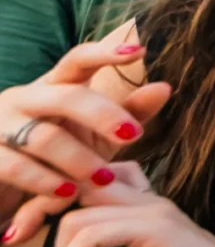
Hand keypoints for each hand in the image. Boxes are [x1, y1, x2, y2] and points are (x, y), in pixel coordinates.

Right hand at [0, 38, 163, 246]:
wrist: (10, 195)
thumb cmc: (59, 158)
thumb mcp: (97, 137)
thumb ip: (129, 113)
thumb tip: (166, 87)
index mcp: (53, 87)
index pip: (77, 60)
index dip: (105, 53)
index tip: (138, 51)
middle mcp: (24, 99)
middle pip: (66, 96)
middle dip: (103, 115)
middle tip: (132, 135)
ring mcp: (0, 126)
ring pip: (43, 137)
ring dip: (78, 159)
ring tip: (102, 178)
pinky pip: (16, 166)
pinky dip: (46, 182)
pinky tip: (68, 193)